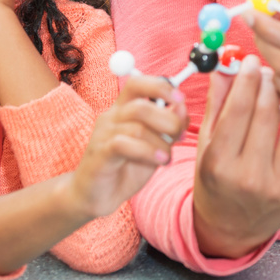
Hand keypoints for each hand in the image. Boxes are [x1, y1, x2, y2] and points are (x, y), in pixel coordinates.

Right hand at [67, 76, 188, 219]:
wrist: (97, 196)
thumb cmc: (127, 168)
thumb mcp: (155, 144)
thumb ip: (168, 126)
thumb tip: (182, 107)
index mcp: (123, 109)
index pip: (137, 83)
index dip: (161, 87)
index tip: (181, 99)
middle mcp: (111, 116)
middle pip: (141, 105)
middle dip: (168, 120)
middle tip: (179, 136)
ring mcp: (103, 134)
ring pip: (137, 127)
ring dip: (161, 142)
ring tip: (167, 156)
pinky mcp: (100, 153)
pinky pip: (124, 144)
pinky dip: (148, 152)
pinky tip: (159, 161)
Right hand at [192, 55, 279, 258]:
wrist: (230, 228)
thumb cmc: (215, 180)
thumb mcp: (206, 145)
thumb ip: (216, 105)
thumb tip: (225, 65)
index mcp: (220, 164)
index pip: (238, 109)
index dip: (247, 78)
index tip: (251, 60)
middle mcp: (250, 178)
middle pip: (267, 114)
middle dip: (269, 84)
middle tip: (269, 71)